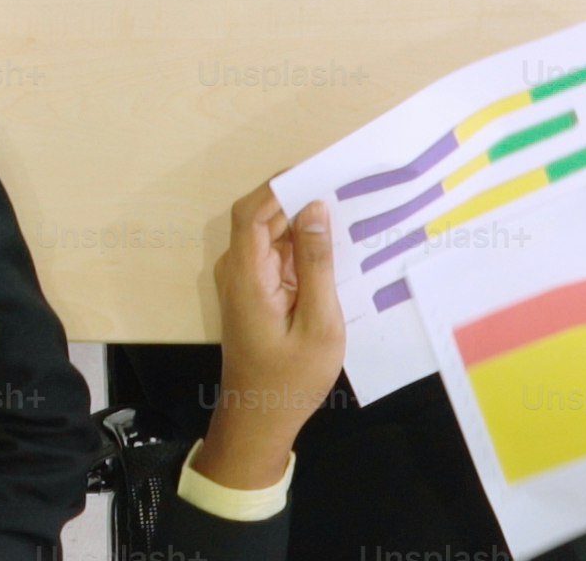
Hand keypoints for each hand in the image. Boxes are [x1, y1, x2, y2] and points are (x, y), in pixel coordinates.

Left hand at [193, 186, 343, 491]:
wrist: (262, 415)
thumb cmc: (292, 378)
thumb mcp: (319, 322)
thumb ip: (317, 264)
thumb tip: (316, 209)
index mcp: (247, 274)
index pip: (253, 211)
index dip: (281, 185)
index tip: (321, 170)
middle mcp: (237, 270)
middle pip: (261, 217)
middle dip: (297, 197)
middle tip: (344, 185)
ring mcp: (244, 281)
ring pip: (270, 235)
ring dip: (302, 221)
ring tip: (348, 210)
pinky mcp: (255, 292)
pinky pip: (276, 256)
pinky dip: (301, 247)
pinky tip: (336, 247)